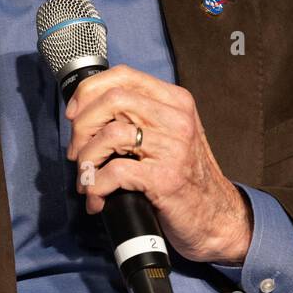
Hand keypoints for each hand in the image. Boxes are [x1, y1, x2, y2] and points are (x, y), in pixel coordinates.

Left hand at [65, 64, 251, 263]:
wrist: (218, 217)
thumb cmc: (185, 177)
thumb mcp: (169, 135)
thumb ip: (140, 117)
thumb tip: (86, 115)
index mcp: (175, 101)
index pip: (123, 75)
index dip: (88, 91)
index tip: (74, 115)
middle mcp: (176, 118)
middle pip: (112, 100)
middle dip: (82, 127)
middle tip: (76, 153)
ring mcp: (173, 147)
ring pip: (109, 135)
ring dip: (86, 160)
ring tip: (86, 179)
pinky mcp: (166, 177)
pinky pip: (115, 171)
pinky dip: (96, 186)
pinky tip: (97, 199)